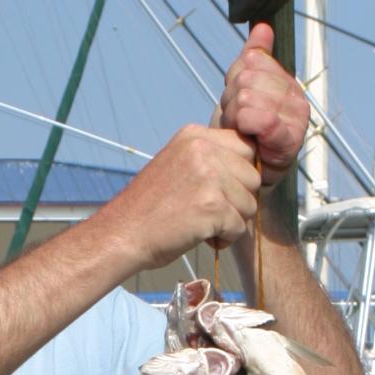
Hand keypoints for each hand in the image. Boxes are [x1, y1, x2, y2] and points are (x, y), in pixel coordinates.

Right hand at [98, 123, 261, 272]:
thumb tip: (250, 169)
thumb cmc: (148, 208)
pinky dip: (225, 239)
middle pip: (253, 176)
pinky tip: (201, 237)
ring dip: (232, 221)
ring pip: (250, 204)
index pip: (246, 148)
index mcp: (195, 136)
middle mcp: (203, 149)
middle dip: (239, 199)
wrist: (122, 234)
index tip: (221, 191)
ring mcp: (209, 177)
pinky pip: (240, 227)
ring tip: (202, 225)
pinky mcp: (213, 206)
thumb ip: (209, 159)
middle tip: (210, 212)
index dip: (239, 175)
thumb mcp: (177, 164)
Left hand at [220, 21, 309, 188]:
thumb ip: (254, 58)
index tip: (236, 103)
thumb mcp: (241, 90)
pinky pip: (261, 119)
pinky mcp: (291, 138)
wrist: (244, 173)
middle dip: (231, 103)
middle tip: (238, 123)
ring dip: (235, 119)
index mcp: (284, 78)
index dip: (233, 83)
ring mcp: (296, 116)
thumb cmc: (242, 134)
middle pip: (246, 79)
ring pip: (247, 98)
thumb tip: (262, 27)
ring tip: (243, 133)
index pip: (249, 61)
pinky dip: (247, 129)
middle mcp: (295, 94)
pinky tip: (251, 140)